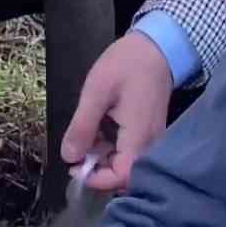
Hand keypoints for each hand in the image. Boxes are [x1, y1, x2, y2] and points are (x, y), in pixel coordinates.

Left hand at [62, 33, 172, 191]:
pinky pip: (128, 149)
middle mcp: (150, 144)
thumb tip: (69, 157)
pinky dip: (109, 145)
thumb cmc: (127, 64)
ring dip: (101, 155)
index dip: (97, 180)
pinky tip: (97, 128)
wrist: (156, 46)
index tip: (75, 168)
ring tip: (84, 133)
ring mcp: (151, 138)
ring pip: (124, 162)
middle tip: (76, 150)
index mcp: (139, 137)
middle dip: (97, 168)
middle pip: (124, 174)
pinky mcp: (147, 132)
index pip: (122, 177)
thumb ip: (82, 127)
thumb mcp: (96, 92)